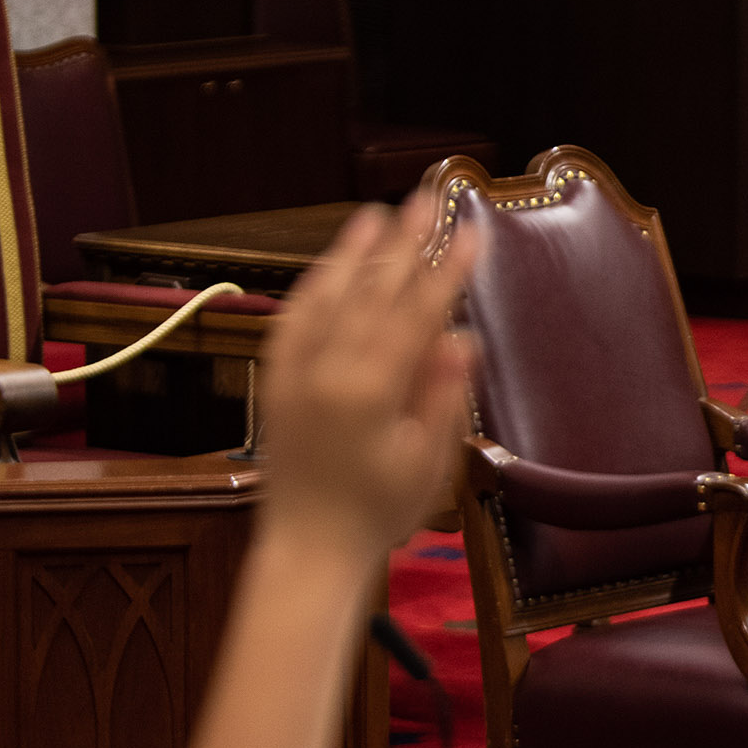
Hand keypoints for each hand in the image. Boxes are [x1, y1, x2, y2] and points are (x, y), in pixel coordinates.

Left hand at [255, 191, 478, 563]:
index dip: (447, 271)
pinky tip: (331, 267)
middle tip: (427, 199)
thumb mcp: (429, 462)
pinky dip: (314, 287)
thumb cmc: (379, 513)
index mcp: (370, 392)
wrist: (309, 548)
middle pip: (372, 291)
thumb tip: (461, 337)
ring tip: (378, 213)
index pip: (416, 314)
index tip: (471, 232)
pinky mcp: (277, 382)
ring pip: (327, 297)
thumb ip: (442, 395)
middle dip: (404, 243)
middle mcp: (326, 371)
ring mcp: (295, 373)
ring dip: (354, 251)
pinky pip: (293, 320)